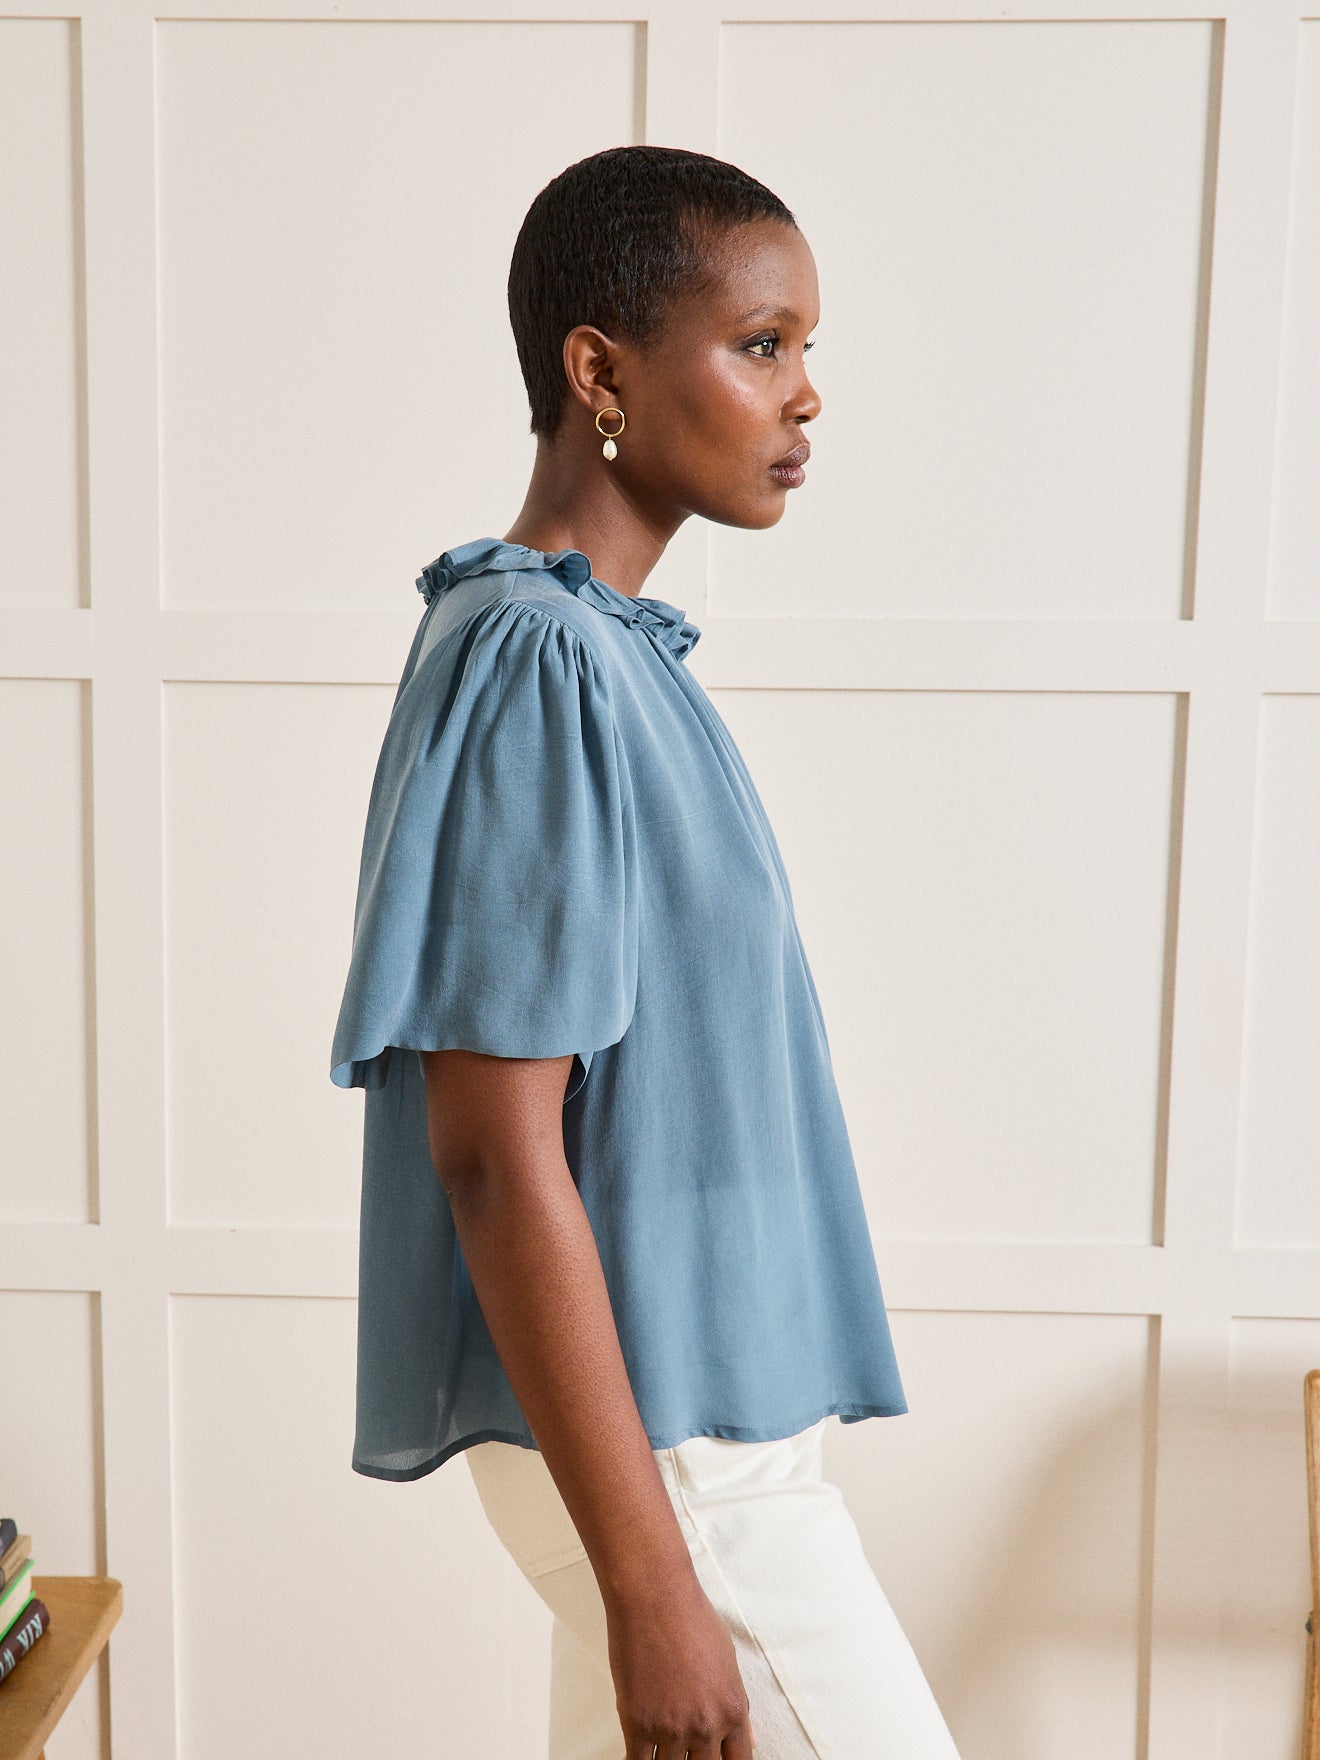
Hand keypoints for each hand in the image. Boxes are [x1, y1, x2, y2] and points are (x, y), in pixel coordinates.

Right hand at [606, 1569, 755, 1757]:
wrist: (653, 1597)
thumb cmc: (690, 1617)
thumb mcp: (728, 1660)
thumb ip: (736, 1705)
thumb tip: (747, 1738)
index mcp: (732, 1710)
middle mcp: (705, 1726)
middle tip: (689, 1751)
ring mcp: (671, 1729)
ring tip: (665, 1745)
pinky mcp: (638, 1725)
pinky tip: (641, 1755)